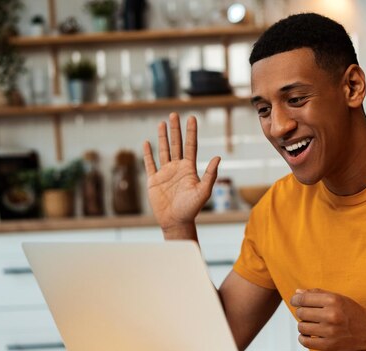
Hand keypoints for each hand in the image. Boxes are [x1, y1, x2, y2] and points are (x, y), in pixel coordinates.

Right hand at [142, 112, 219, 233]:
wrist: (176, 221)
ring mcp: (165, 173)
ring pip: (163, 150)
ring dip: (162, 137)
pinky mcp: (153, 180)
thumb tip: (218, 157)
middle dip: (175, 129)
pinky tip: (147, 142)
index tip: (192, 118)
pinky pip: (150, 164)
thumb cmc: (192, 209)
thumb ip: (210, 174)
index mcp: (189, 169)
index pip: (190, 146)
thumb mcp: (203, 191)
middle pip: (176, 144)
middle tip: (174, 114)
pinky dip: (147, 153)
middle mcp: (177, 168)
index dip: (191, 132)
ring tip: (162, 123)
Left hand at [290, 288, 365, 350]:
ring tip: (311, 324)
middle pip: (301, 312)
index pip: (303, 299)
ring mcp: (330, 331)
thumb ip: (318, 294)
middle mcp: (331, 315)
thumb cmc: (354, 313)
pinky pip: (306, 342)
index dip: (296, 300)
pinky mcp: (330, 346)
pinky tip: (309, 335)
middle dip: (302, 312)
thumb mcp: (339, 298)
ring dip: (303, 325)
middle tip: (309, 313)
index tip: (295, 301)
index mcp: (333, 300)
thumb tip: (297, 293)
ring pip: (302, 327)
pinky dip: (304, 338)